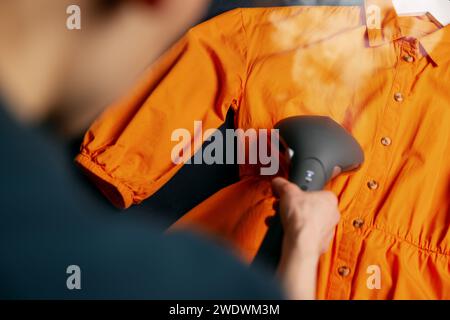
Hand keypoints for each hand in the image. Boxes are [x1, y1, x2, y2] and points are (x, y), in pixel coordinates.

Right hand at [272, 177, 339, 298]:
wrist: (301, 242)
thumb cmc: (301, 217)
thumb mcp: (287, 191)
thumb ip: (282, 184)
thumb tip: (277, 182)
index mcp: (329, 199)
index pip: (315, 192)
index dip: (299, 193)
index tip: (290, 195)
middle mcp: (332, 215)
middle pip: (309, 208)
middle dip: (294, 208)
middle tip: (283, 207)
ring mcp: (327, 231)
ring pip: (307, 223)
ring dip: (293, 221)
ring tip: (280, 221)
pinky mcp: (320, 244)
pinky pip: (306, 236)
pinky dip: (295, 234)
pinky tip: (284, 232)